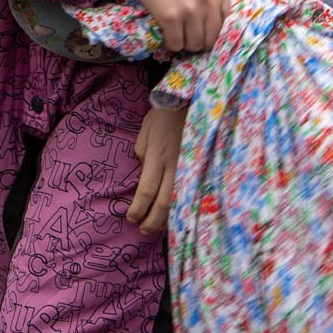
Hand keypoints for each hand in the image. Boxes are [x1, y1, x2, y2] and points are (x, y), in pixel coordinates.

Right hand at [93, 0, 230, 53]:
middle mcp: (209, 0)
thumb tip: (211, 20)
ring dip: (185, 44)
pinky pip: (176, 44)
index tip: (201, 30)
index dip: (211, 29)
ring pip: (194, 44)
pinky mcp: (170, 17)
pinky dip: (171, 44)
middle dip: (200, 41)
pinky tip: (167, 36)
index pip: (224, 22)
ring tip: (177, 37)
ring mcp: (190, 10)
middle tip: (188, 38)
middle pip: (211, 37)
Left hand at [128, 103, 188, 230]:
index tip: (131, 218)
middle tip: (143, 231)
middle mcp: (174, 166)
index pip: (146, 191)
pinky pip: (193, 193)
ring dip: (168, 219)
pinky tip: (179, 216)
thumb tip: (143, 167)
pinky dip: (185, 208)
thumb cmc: (166, 113)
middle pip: (163, 204)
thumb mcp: (145, 128)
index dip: (138, 209)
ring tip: (159, 229)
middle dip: (152, 221)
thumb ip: (142, 150)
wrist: (195, 100)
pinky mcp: (202, 168)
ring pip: (180, 202)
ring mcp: (191, 169)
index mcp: (157, 156)